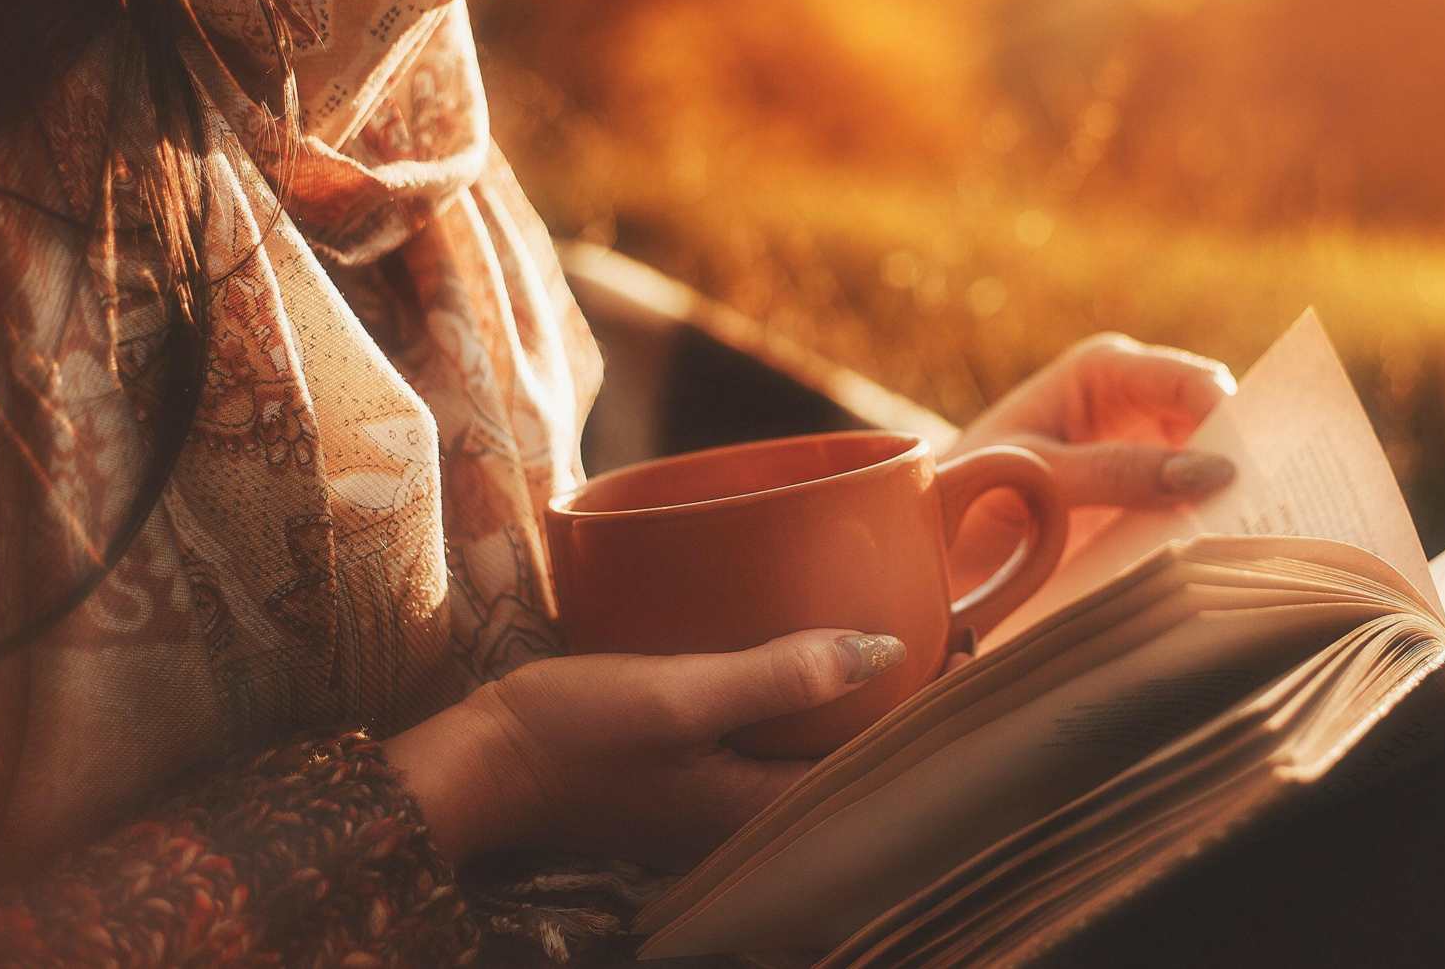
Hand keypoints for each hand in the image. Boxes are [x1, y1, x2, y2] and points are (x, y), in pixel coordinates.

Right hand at [384, 629, 904, 869]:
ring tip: (897, 631)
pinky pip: (772, 741)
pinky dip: (805, 699)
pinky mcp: (693, 776)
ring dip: (859, 698)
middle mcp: (751, 817)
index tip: (968, 645)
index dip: (932, 710)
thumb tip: (887, 653)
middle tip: (944, 627)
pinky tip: (805, 654)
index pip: (879, 767)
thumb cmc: (572, 733)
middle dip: (906, 701)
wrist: (476, 765)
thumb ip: (782, 677)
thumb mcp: (681, 695)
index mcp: (763, 810)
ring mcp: (720, 801)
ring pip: (816, 750)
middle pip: (855, 762)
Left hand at [946, 333, 1237, 588]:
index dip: (1232, 421)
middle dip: (1240, 460)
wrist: (933, 542)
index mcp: (1105, 370)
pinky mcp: (1143, 493)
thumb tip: (1212, 473)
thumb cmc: (971, 490)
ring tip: (1260, 539)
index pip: (1191, 382)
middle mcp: (1132, 397)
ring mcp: (1141, 445)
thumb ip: (1117, 473)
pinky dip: (1210, 523)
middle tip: (1273, 512)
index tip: (1256, 473)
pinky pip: (1192, 502)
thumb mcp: (1040, 478)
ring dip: (1231, 497)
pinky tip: (1229, 556)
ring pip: (1210, 464)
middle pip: (1212, 421)